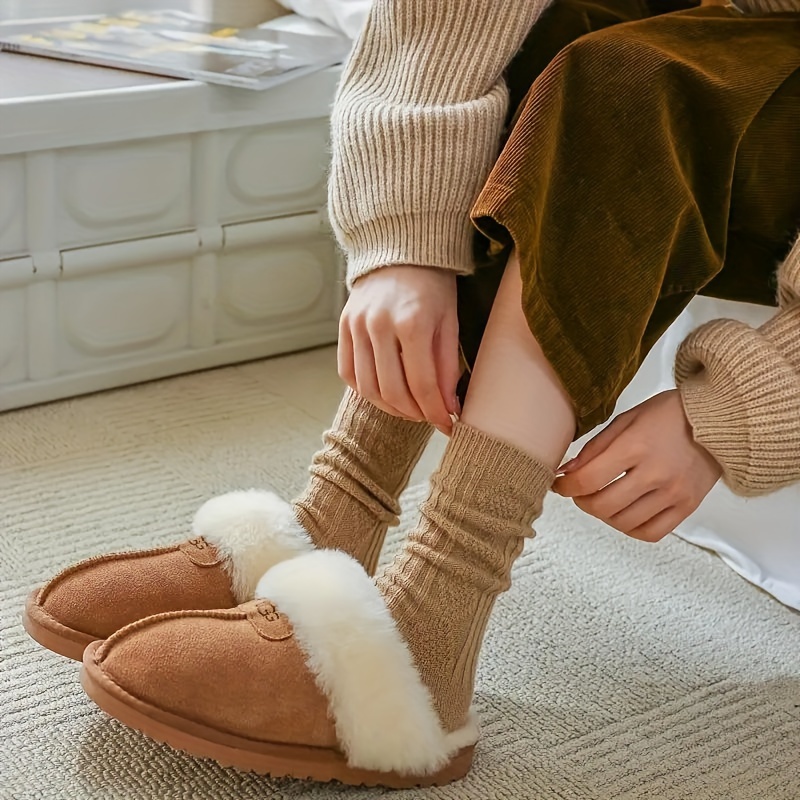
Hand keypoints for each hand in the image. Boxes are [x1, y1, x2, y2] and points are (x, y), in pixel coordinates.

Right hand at [338, 265, 460, 432]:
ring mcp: (356, 327)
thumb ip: (448, 366)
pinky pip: (349, 373)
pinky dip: (366, 392)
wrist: (401, 251)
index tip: (447, 425)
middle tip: (429, 417)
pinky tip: (385, 393)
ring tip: (410, 409)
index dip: (436, 412)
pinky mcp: (343, 328)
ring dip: (391, 408)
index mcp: (412, 323)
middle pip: (393, 392)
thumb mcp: (450, 322)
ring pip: (368, 388)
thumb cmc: (432, 286)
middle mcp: (379, 326)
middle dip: (415, 414)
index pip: (422, 384)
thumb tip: (449, 407)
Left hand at [552, 389, 721, 541]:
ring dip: (604, 515)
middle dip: (582, 501)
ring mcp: (674, 493)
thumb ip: (595, 448)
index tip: (560, 484)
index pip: (588, 479)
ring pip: (623, 523)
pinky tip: (626, 513)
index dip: (566, 486)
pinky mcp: (687, 507)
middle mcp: (656, 473)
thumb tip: (567, 471)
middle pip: (602, 505)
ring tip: (603, 499)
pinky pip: (651, 533)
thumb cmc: (670, 415)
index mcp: (636, 446)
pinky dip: (630, 528)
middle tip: (580, 492)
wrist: (719, 420)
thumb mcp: (626, 420)